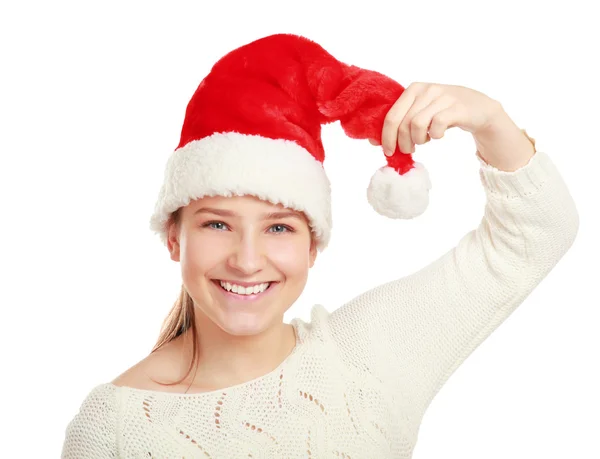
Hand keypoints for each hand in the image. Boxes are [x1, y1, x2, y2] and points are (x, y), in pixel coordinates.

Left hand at [369, 82, 504, 155]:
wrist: (479, 110)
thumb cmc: (444, 113)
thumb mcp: (421, 113)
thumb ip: (400, 123)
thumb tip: (374, 142)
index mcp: (413, 89)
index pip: (391, 116)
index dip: (386, 137)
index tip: (388, 152)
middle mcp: (426, 89)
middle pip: (402, 123)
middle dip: (402, 142)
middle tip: (409, 150)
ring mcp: (442, 96)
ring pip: (417, 125)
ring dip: (418, 140)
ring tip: (424, 141)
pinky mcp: (457, 107)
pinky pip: (436, 125)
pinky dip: (435, 136)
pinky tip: (438, 135)